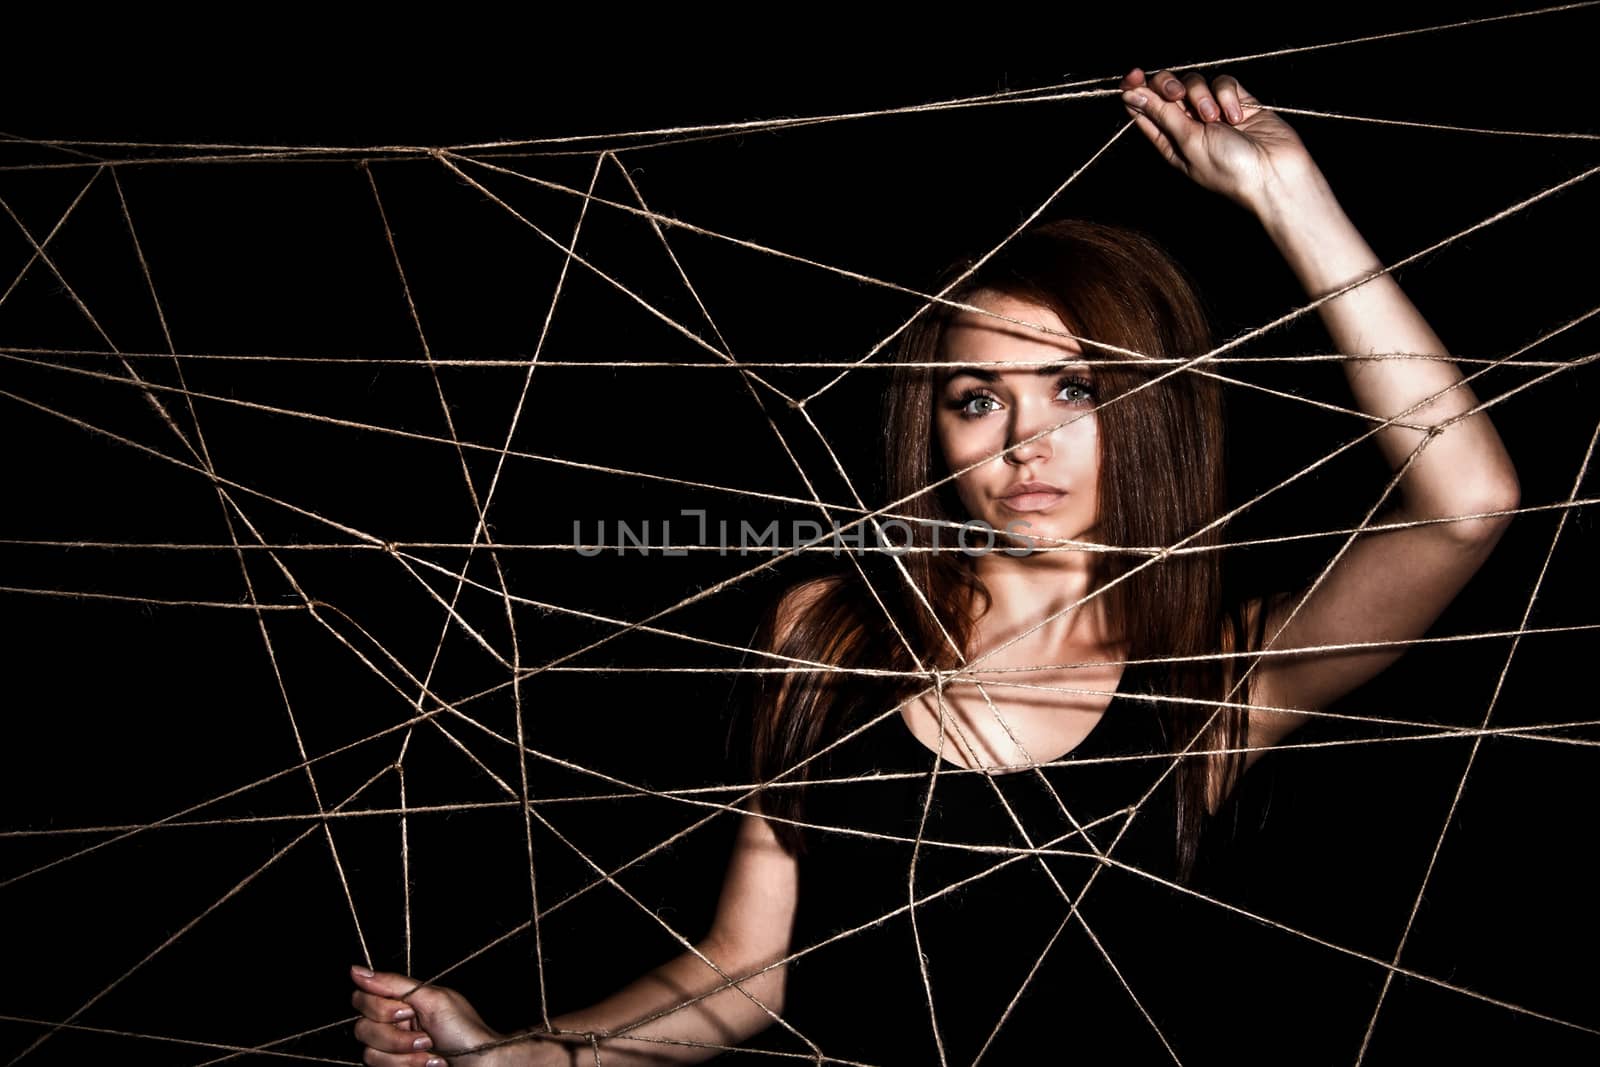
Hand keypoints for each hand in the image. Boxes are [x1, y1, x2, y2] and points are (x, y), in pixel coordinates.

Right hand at [350, 965, 543, 1066]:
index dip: (379, 1006)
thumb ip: (392, 984)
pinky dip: (406, 1066)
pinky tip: (430, 1063)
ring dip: (404, 1053)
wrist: (480, 1064)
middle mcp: (392, 1025)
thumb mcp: (432, 998)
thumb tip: (356, 970)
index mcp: (401, 1002)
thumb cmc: (463, 1031)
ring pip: (369, 1052)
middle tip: (424, 1034)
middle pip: (362, 1028)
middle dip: (395, 1035)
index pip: (362, 998)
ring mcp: (392, 1050)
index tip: (406, 1010)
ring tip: (430, 1051)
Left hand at [1118, 67, 1314, 214]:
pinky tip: (1237, 116)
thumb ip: (1161, 114)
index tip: (1133, 75)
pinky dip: (1228, 95)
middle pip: (1166, 89)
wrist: (1273, 171)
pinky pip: (1223, 82)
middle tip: (1178, 96)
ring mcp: (1212, 111)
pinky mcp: (1237, 100)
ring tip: (1217, 120)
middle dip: (1169, 86)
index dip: (1135, 89)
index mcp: (1168, 140)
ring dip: (1203, 97)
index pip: (1143, 108)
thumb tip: (1131, 95)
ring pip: (1195, 82)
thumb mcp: (1187, 141)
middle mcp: (1187, 125)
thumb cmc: (1228, 168)